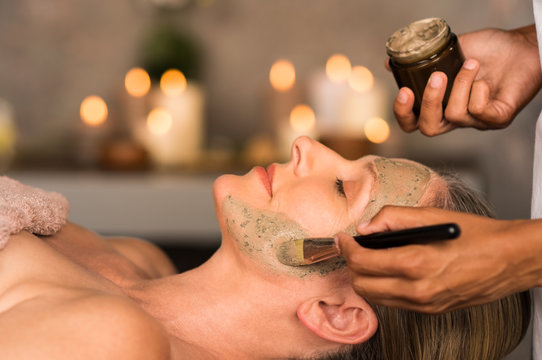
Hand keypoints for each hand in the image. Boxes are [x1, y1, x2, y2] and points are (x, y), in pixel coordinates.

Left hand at [337, 206, 541, 312]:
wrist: (510, 260)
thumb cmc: (476, 235)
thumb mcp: (432, 215)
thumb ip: (393, 217)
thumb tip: (365, 227)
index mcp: (416, 263)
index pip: (362, 262)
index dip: (346, 248)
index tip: (342, 239)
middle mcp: (417, 290)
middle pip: (362, 284)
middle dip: (352, 264)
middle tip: (353, 247)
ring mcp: (424, 304)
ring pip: (375, 297)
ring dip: (365, 277)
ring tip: (369, 257)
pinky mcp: (431, 310)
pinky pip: (393, 302)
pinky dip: (382, 287)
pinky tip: (388, 270)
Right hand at [391, 25, 541, 135]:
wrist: (523, 46)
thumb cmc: (490, 50)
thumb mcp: (450, 51)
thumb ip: (423, 59)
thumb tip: (389, 64)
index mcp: (441, 105)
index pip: (412, 122)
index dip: (402, 113)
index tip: (404, 91)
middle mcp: (456, 118)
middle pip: (429, 129)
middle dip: (428, 103)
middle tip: (437, 78)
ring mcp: (477, 121)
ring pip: (454, 115)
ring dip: (460, 84)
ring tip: (472, 64)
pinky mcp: (497, 119)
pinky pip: (478, 111)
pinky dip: (479, 91)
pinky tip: (486, 79)